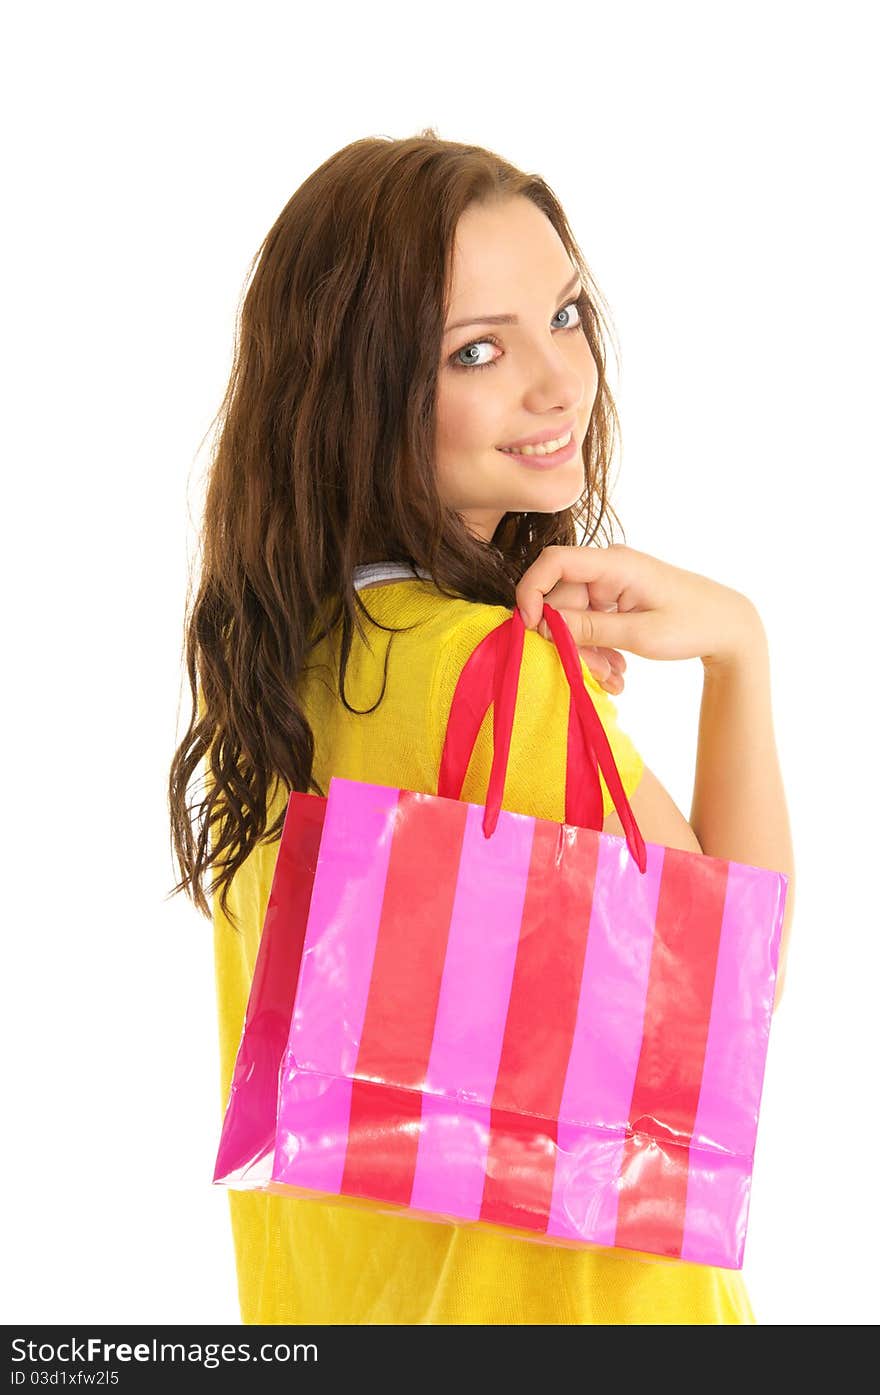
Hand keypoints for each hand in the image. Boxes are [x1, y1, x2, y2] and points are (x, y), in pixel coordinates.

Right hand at [515, 543, 763, 673]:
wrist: (730, 626)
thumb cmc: (694, 624)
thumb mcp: (641, 634)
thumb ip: (591, 628)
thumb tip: (544, 624)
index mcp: (616, 564)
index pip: (554, 562)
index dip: (532, 591)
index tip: (529, 627)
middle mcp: (608, 568)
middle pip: (562, 599)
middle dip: (570, 640)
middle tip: (593, 674)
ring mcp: (611, 584)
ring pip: (575, 618)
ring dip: (587, 651)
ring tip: (614, 679)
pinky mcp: (616, 600)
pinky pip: (591, 623)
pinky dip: (599, 649)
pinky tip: (618, 671)